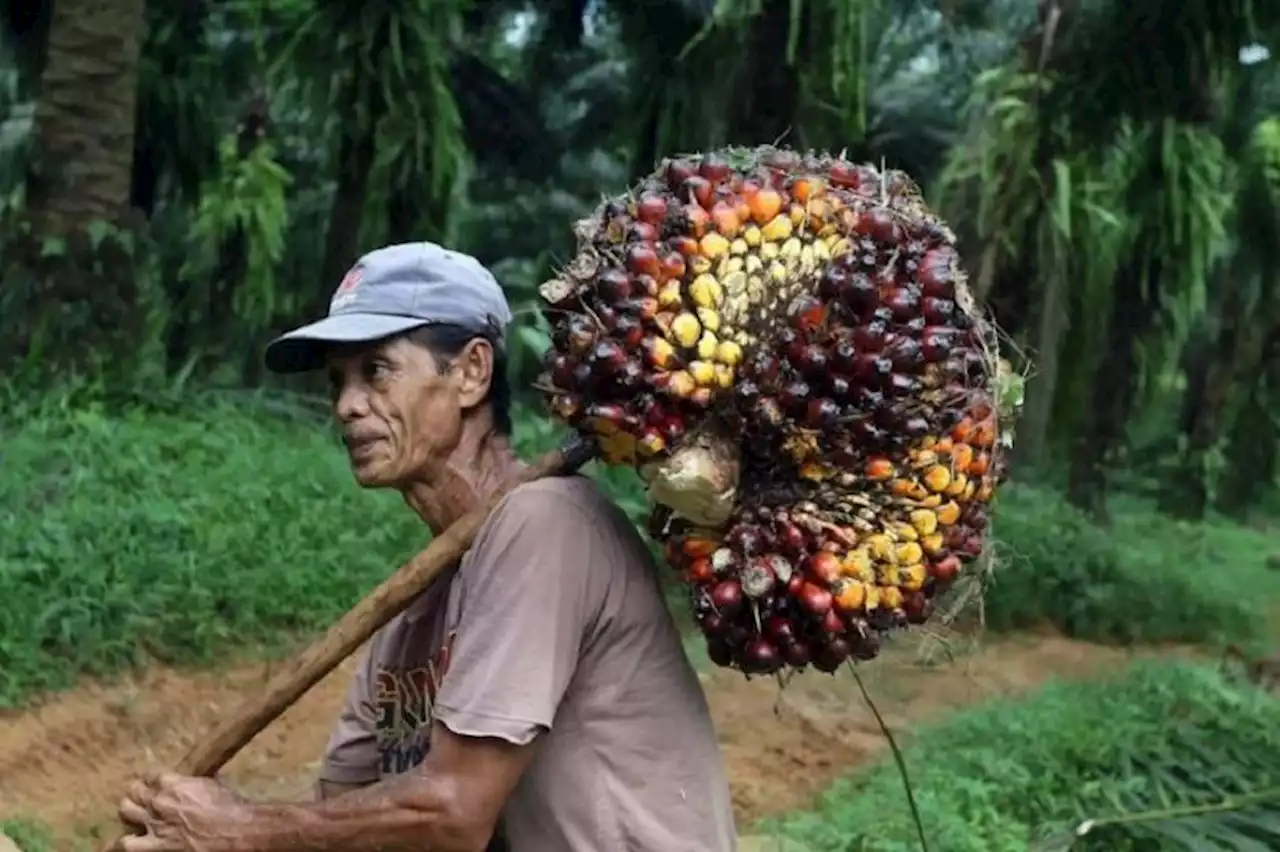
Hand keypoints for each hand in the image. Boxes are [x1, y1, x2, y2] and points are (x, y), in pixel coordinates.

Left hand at [115, 772, 248, 851]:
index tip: (157, 781)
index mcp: (174, 783)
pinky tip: (135, 840)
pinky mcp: (155, 845)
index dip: (153, 778)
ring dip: (131, 811)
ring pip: (126, 811)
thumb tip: (198, 782)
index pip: (152, 774)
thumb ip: (199, 782)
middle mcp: (158, 801)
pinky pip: (128, 843)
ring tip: (137, 815)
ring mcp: (154, 824)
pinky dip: (129, 840)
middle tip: (145, 796)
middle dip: (139, 791)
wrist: (235, 832)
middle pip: (134, 790)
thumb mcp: (216, 784)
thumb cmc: (231, 807)